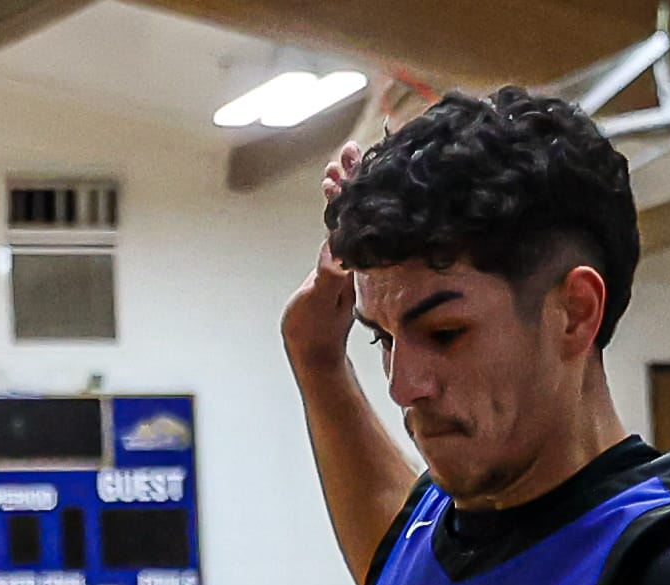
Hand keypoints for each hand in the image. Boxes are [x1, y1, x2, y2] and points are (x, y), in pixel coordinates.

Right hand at [281, 143, 361, 372]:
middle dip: (350, 177)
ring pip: (347, 216)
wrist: (316, 349)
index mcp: (349, 260)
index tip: (351, 160)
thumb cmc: (316, 330)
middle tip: (350, 149)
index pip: (352, 215)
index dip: (351, 186)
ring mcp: (344, 258)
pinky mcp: (337, 263)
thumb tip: (336, 255)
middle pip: (354, 210)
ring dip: (343, 186)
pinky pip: (339, 226)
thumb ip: (329, 279)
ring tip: (340, 160)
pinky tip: (334, 187)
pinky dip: (336, 205)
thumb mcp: (321, 304)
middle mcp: (350, 256)